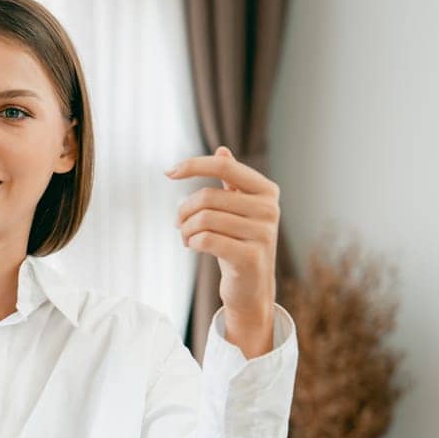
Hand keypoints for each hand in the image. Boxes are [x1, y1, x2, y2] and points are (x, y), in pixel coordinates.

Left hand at [167, 146, 279, 349]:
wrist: (251, 287)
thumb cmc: (239, 242)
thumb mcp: (237, 210)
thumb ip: (232, 180)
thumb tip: (221, 151)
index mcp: (267, 191)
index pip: (224, 168)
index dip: (194, 166)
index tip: (169, 172)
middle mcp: (270, 209)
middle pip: (207, 197)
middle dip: (184, 211)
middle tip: (178, 224)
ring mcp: (263, 234)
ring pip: (204, 220)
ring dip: (185, 230)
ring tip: (185, 237)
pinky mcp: (250, 257)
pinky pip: (207, 240)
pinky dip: (192, 242)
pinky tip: (193, 246)